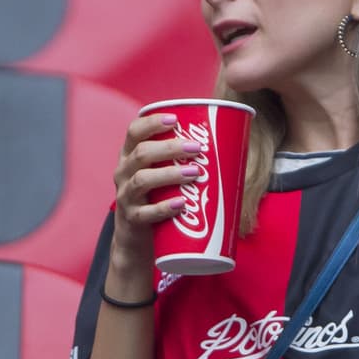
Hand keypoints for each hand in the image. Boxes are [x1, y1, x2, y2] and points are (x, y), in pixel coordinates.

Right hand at [108, 112, 202, 275]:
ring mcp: (126, 197)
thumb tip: (234, 147)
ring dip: (170, 174)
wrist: (136, 239)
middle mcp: (123, 173)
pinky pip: (146, 213)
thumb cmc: (157, 198)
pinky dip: (165, 207)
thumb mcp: (161, 175)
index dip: (152, 123)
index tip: (175, 119)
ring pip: (143, 180)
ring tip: (195, 173)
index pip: (134, 132)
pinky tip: (182, 203)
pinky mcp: (133, 220)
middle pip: (141, 154)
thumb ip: (183, 161)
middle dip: (170, 148)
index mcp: (130, 156)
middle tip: (197, 147)